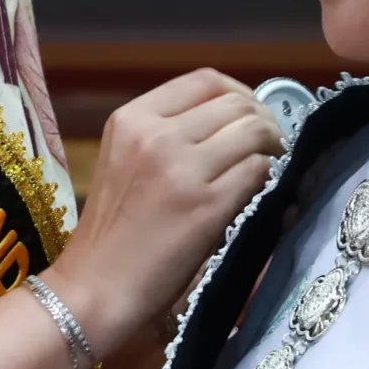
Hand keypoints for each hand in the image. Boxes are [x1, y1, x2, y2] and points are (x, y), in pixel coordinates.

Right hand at [43, 70, 282, 356]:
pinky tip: (262, 193)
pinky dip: (269, 179)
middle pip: (236, 104)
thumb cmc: (112, 233)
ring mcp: (182, 169)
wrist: (95, 288)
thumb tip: (234, 122)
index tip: (250, 116)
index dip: (240, 93)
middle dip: (264, 121)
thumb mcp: (126, 162)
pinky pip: (258, 172)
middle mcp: (156, 135)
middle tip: (272, 145)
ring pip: (254, 133)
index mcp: (131, 118)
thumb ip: (168, 134)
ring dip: (273, 148)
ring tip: (273, 166)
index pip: (205, 80)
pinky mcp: (206, 206)